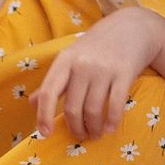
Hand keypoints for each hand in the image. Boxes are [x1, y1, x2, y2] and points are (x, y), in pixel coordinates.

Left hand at [34, 9, 164, 141]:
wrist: (132, 27)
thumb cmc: (97, 46)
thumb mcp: (71, 58)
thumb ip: (53, 81)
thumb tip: (32, 104)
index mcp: (64, 60)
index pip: (48, 92)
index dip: (44, 116)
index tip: (45, 134)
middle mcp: (82, 64)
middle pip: (72, 107)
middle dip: (75, 127)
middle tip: (80, 136)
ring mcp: (103, 68)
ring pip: (93, 109)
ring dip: (93, 128)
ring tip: (95, 134)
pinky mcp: (124, 72)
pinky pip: (116, 103)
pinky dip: (112, 120)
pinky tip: (110, 128)